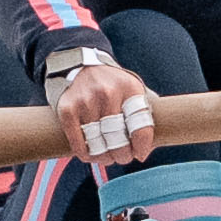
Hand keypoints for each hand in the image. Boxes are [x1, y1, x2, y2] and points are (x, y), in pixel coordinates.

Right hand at [49, 49, 161, 170]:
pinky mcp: (67, 109)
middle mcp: (108, 94)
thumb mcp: (132, 87)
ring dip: (104, 157)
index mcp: (129, 89)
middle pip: (118, 139)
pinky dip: (86, 154)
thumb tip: (153, 144)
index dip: (141, 146)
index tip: (139, 154)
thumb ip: (144, 111)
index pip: (140, 126)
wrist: (79, 63)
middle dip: (122, 155)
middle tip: (123, 157)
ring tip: (108, 158)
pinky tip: (91, 155)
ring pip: (97, 144)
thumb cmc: (111, 83)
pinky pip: (78, 142)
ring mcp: (86, 102)